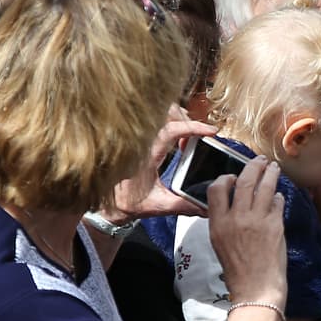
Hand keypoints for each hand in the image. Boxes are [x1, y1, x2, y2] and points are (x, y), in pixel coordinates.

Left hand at [109, 105, 218, 220]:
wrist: (109, 203)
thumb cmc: (128, 202)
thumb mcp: (159, 205)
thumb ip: (184, 205)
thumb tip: (205, 207)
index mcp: (146, 155)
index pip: (171, 130)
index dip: (193, 127)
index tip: (210, 131)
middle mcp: (142, 142)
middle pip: (166, 113)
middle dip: (186, 117)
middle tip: (199, 131)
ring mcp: (140, 139)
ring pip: (161, 114)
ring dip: (178, 118)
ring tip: (190, 134)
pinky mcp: (140, 140)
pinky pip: (157, 122)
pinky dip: (171, 123)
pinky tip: (179, 139)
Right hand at [207, 156, 286, 307]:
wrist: (256, 289)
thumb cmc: (237, 272)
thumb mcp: (220, 244)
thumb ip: (224, 222)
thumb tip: (235, 203)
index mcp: (218, 223)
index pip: (217, 188)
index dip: (225, 178)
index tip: (233, 176)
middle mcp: (235, 218)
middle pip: (244, 180)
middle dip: (253, 166)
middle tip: (261, 160)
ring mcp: (256, 220)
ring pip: (264, 186)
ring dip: (270, 174)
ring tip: (274, 168)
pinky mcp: (275, 225)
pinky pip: (277, 202)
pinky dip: (278, 196)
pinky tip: (279, 196)